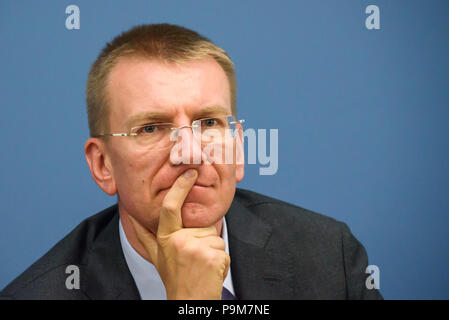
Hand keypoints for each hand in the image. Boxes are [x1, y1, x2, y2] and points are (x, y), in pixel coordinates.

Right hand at [128, 169, 229, 299]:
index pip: (170, 207)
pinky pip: (223, 249)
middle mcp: (178, 241)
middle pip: (203, 225)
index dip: (180, 187)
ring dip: (213, 251)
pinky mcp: (212, 256)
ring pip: (215, 237)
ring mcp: (195, 249)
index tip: (190, 172)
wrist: (190, 301)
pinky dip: (221, 261)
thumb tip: (130, 218)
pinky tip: (210, 271)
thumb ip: (146, 236)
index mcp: (165, 238)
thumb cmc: (175, 278)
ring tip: (201, 266)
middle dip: (205, 238)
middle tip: (197, 259)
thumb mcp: (157, 256)